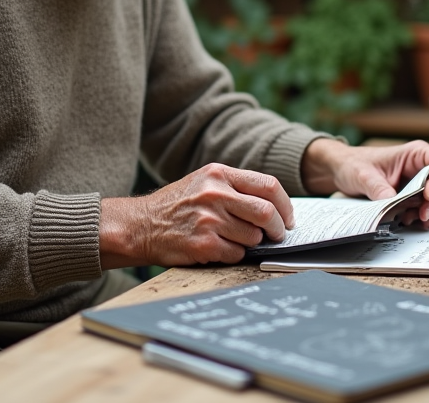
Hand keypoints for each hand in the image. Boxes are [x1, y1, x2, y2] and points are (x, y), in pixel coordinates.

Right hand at [100, 164, 295, 268]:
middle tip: (276, 236)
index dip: (285, 205)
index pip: (269, 186)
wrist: (140, 225)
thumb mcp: (204, 182)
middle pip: (266, 213)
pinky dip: (234, 255)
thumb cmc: (177, 206)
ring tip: (235, 240)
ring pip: (253, 237)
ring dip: (251, 243)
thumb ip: (235, 188)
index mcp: (219, 174)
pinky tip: (219, 249)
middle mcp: (215, 193)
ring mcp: (209, 219)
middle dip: (278, 229)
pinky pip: (236, 254)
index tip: (288, 218)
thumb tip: (275, 206)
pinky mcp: (203, 244)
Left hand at [301, 138, 428, 227]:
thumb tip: (391, 202)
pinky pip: (423, 209)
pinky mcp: (411, 198)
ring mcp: (418, 184)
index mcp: (415, 154)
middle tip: (422, 215)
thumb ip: (378, 187)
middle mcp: (420, 168)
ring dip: (427, 212)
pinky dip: (418, 217)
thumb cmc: (353, 163)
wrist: (342, 171)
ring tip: (409, 219)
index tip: (428, 194)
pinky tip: (407, 220)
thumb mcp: (363, 175)